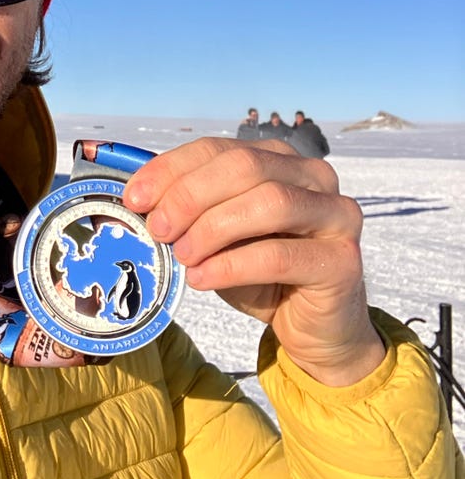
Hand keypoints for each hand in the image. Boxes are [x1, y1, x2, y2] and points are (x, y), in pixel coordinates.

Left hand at [123, 138, 385, 386]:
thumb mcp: (217, 235)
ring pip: (268, 203)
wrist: (313, 329)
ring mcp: (336, 215)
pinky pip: (279, 255)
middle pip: (245, 167)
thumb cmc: (260, 274)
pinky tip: (201, 278)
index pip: (219, 149)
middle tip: (158, 228)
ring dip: (213, 228)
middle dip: (190, 195)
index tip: (135, 198)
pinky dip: (231, 265)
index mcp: (281, 159)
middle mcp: (315, 177)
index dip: (172, 169)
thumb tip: (137, 197)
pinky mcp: (343, 261)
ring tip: (182, 255)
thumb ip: (190, 210)